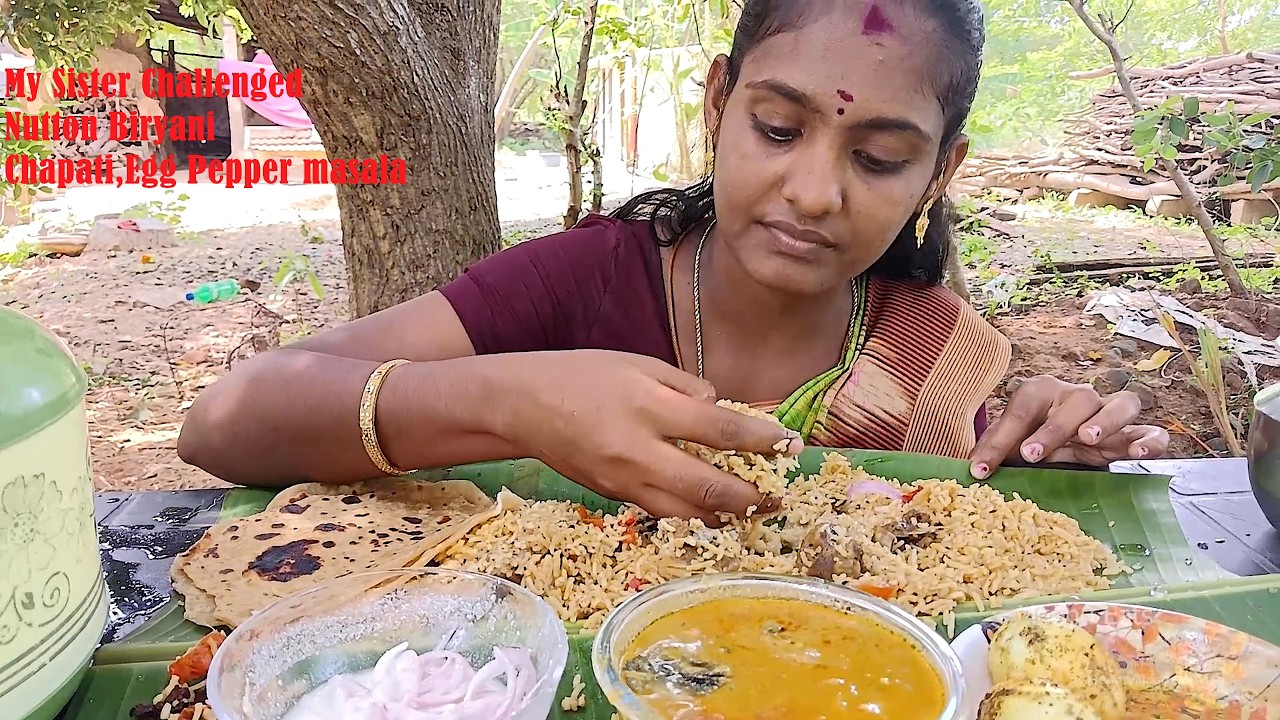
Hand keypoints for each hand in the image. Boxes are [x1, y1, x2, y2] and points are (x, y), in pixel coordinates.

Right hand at [497, 350, 800, 524]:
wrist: (521, 404)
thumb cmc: (584, 375)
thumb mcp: (639, 364)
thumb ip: (686, 386)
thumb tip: (723, 410)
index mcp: (648, 406)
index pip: (719, 431)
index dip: (760, 441)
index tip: (789, 444)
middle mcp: (637, 450)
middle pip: (708, 486)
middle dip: (751, 496)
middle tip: (777, 497)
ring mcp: (623, 480)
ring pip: (686, 514)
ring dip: (725, 516)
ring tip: (751, 511)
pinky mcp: (613, 497)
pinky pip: (661, 512)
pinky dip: (692, 516)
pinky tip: (712, 511)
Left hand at [969, 375, 1167, 478]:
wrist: (1065, 445)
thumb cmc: (1034, 439)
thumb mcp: (1010, 444)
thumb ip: (994, 451)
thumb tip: (971, 470)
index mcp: (1043, 392)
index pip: (1023, 408)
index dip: (1002, 438)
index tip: (983, 467)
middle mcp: (1079, 397)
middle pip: (1076, 401)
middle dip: (1053, 428)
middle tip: (1032, 454)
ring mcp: (1110, 413)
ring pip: (1121, 403)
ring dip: (1106, 420)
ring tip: (1089, 439)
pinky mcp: (1134, 434)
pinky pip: (1151, 431)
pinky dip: (1150, 440)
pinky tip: (1139, 454)